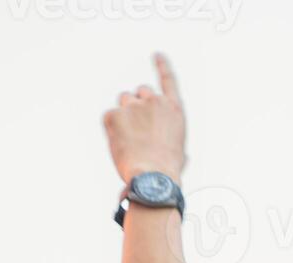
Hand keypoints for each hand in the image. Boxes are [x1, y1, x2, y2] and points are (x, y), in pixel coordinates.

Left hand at [103, 53, 186, 184]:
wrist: (152, 176)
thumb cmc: (167, 170)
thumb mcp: (181, 152)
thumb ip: (175, 142)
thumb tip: (183, 156)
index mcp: (173, 110)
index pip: (168, 80)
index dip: (162, 66)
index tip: (157, 55)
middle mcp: (155, 102)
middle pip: (140, 91)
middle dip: (137, 105)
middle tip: (136, 128)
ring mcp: (134, 106)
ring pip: (124, 101)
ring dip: (124, 114)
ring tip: (130, 138)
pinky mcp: (115, 114)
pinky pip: (109, 116)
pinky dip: (112, 128)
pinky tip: (121, 144)